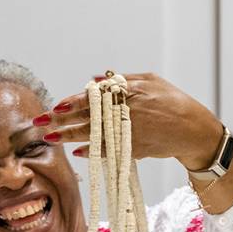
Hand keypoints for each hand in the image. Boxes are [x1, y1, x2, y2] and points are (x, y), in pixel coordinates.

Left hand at [36, 72, 223, 169]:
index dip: (72, 102)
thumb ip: (121, 79)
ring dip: (67, 136)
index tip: (56, 106)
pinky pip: (106, 151)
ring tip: (49, 137)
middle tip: (39, 122)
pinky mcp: (132, 149)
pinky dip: (91, 152)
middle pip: (86, 115)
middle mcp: (125, 111)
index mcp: (129, 91)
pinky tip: (76, 152)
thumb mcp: (150, 81)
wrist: (193, 130)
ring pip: (91, 134)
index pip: (94, 96)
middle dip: (60, 119)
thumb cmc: (172, 101)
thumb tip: (93, 81)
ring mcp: (128, 131)